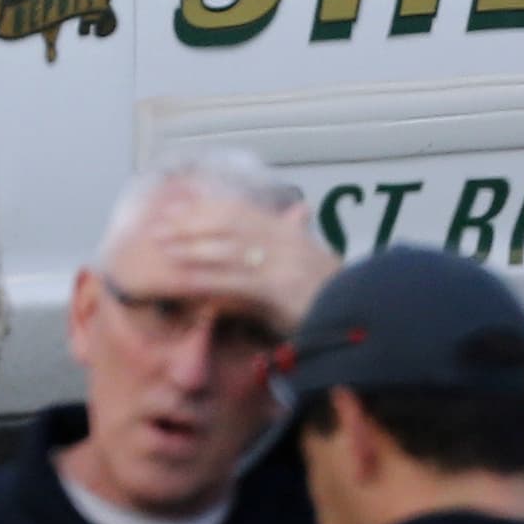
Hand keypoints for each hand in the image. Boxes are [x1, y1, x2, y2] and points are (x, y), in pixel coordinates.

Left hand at [133, 202, 336, 336]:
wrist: (365, 317)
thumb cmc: (334, 297)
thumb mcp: (308, 266)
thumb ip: (286, 247)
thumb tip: (273, 230)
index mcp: (290, 233)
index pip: (241, 212)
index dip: (207, 207)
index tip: (179, 207)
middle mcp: (285, 242)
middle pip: (229, 224)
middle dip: (191, 223)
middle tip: (158, 225)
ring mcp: (284, 264)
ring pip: (228, 248)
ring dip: (192, 247)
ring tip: (163, 248)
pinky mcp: (281, 290)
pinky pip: (237, 282)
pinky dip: (208, 279)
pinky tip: (186, 280)